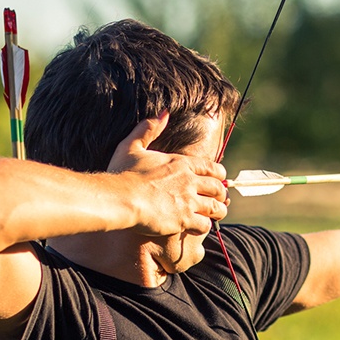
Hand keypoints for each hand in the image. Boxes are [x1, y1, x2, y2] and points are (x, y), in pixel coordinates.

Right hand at [107, 114, 229, 236]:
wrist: (119, 198)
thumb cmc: (122, 173)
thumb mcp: (132, 145)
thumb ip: (149, 128)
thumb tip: (164, 112)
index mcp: (181, 163)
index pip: (212, 168)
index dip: (218, 175)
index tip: (217, 180)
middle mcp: (189, 181)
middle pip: (218, 188)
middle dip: (220, 194)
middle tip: (218, 199)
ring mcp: (189, 201)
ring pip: (216, 207)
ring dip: (217, 212)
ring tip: (214, 215)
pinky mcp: (184, 219)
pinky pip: (205, 224)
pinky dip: (204, 226)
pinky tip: (198, 227)